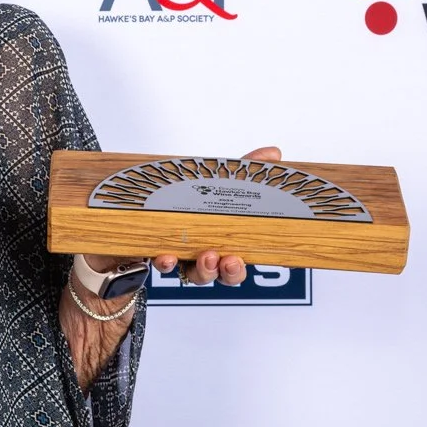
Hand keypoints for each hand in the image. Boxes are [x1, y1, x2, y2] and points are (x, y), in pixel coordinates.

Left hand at [136, 144, 283, 285]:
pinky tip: (167, 256)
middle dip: (226, 272)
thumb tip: (274, 152)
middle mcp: (200, 255)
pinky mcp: (156, 250)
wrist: (151, 197)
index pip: (234, 266)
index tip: (238, 260)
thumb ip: (247, 166)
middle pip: (217, 275)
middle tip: (228, 260)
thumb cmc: (193, 196)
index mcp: (220, 243)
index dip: (236, 269)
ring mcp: (179, 255)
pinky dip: (166, 261)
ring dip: (201, 270)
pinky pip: (162, 262)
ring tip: (206, 257)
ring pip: (192, 274)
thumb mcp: (221, 178)